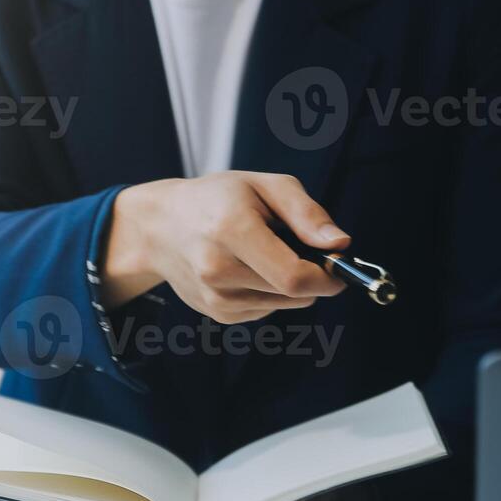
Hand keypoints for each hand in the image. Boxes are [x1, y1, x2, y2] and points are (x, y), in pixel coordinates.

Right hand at [102, 171, 348, 321]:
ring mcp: (215, 298)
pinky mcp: (217, 314)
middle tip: (301, 250)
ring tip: (265, 253)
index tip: (339, 267)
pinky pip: (267, 309)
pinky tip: (248, 269)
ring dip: (290, 284)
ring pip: (285, 304)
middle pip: (294, 293)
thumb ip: (306, 213)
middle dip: (312, 277)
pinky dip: (270, 292)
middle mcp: (218, 270)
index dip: (327, 278)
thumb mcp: (264, 186)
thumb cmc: (216, 199)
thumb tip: (339, 244)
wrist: (160, 227)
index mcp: (232, 231)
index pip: (294, 276)